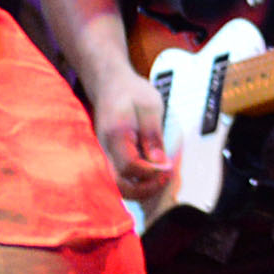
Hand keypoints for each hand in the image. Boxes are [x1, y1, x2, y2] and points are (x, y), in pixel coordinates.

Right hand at [89, 67, 175, 203]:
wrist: (109, 83)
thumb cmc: (130, 92)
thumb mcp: (150, 107)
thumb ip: (154, 135)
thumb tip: (160, 162)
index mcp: (116, 135)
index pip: (131, 167)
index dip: (152, 173)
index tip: (169, 168)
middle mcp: (105, 148)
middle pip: (118, 185)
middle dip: (144, 190)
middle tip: (164, 180)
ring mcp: (104, 154)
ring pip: (116, 185)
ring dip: (138, 188)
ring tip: (158, 178)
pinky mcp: (108, 155)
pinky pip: (118, 177)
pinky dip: (134, 182)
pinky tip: (149, 173)